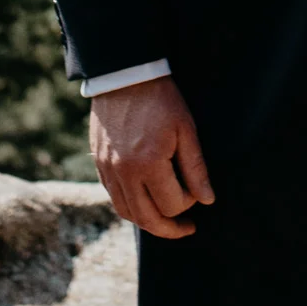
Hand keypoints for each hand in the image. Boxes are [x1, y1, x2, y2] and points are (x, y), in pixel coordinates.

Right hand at [89, 78, 214, 239]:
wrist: (124, 76)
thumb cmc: (161, 100)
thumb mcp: (186, 130)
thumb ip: (195, 168)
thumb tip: (207, 200)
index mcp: (148, 163)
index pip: (172, 204)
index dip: (190, 203)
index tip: (197, 190)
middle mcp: (124, 172)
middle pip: (147, 218)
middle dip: (170, 229)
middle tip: (187, 229)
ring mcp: (108, 169)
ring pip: (127, 212)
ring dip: (148, 222)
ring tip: (167, 222)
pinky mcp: (99, 164)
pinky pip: (114, 197)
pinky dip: (131, 207)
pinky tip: (146, 202)